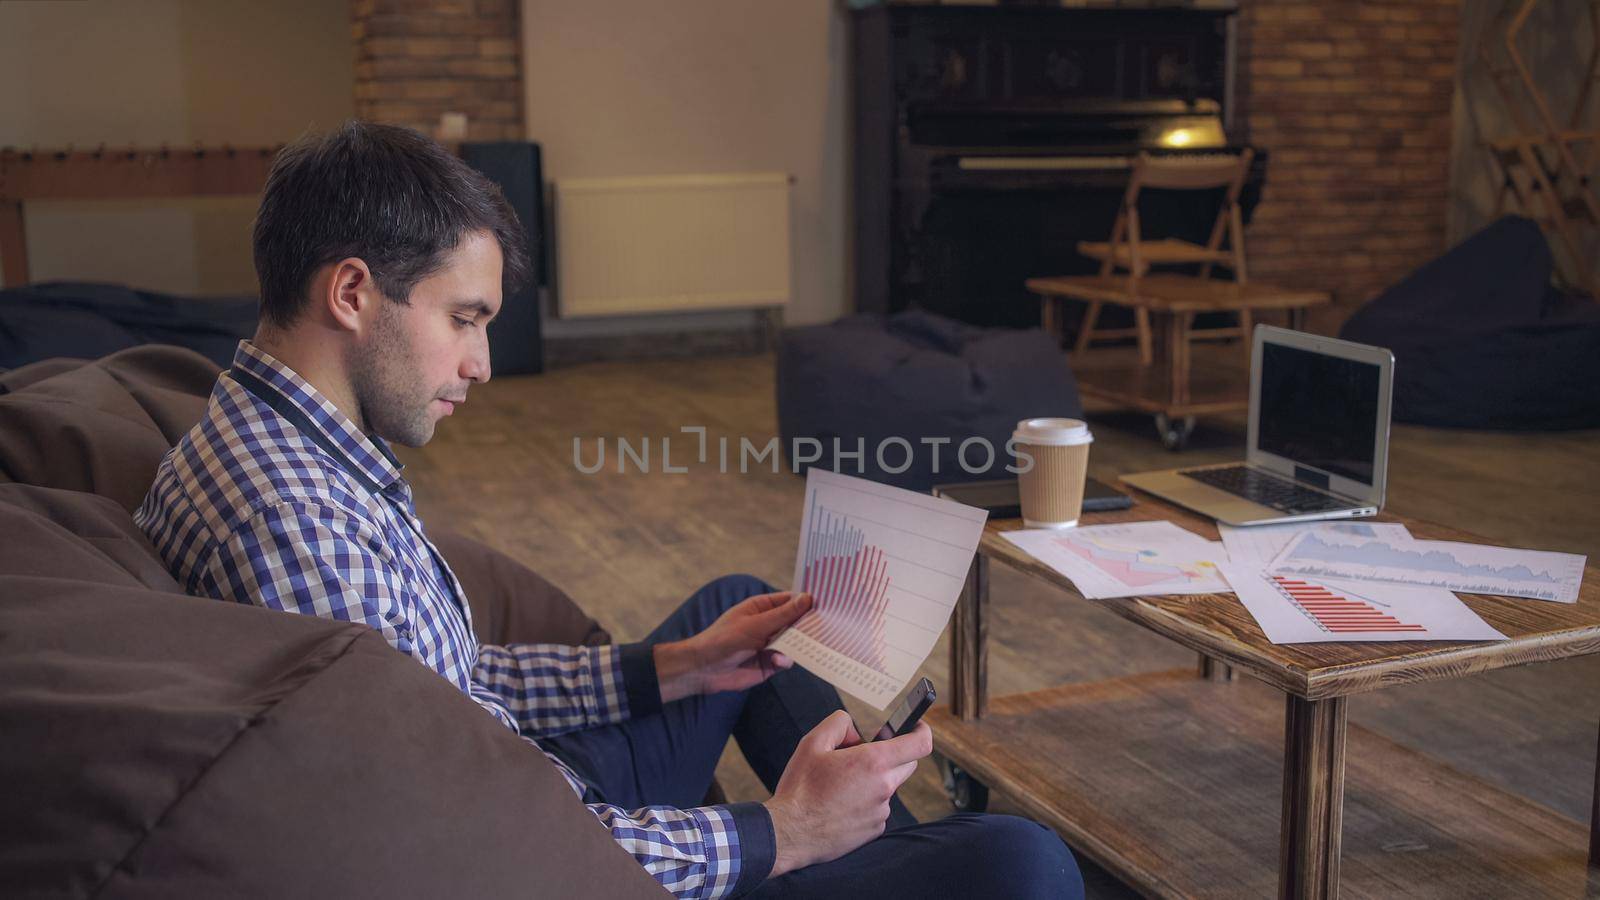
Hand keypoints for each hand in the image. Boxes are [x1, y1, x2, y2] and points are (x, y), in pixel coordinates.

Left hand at [654, 591, 813, 702]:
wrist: (704, 670)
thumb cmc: (724, 639)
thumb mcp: (755, 624)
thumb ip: (783, 614)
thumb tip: (807, 598)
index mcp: (763, 607)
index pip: (791, 601)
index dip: (807, 602)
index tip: (827, 604)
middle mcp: (769, 624)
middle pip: (797, 623)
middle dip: (809, 626)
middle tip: (826, 627)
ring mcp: (771, 644)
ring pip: (796, 643)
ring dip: (799, 646)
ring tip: (805, 646)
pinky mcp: (770, 664)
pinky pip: (787, 660)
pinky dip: (787, 660)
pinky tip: (779, 661)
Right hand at [763, 711, 932, 877]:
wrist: (789, 833)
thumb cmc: (800, 789)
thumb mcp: (812, 743)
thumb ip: (838, 724)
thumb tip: (854, 730)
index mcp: (873, 763)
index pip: (919, 744)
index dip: (922, 731)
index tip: (917, 726)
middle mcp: (884, 787)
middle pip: (907, 764)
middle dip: (893, 755)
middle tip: (863, 755)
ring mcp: (881, 811)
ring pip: (889, 786)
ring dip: (875, 780)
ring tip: (841, 784)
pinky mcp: (874, 829)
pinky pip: (878, 808)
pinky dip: (866, 802)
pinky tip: (841, 804)